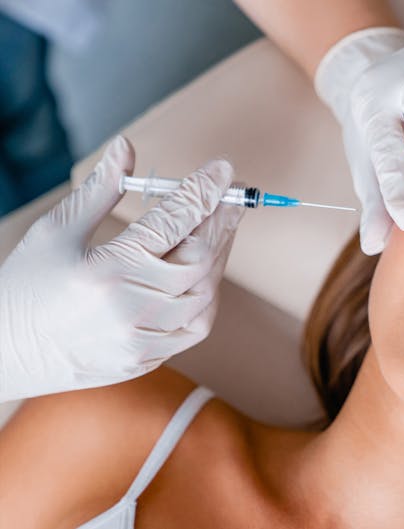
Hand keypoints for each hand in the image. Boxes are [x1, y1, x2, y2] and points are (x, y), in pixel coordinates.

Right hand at [0, 136, 243, 400]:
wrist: (3, 357)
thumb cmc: (25, 288)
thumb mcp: (54, 232)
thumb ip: (99, 190)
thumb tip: (127, 147)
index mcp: (107, 270)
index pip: (172, 221)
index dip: (202, 191)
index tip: (223, 168)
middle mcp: (131, 307)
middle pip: (200, 257)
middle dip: (221, 221)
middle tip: (233, 195)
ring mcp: (143, 339)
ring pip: (205, 292)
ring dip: (219, 256)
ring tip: (220, 227)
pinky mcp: (149, 359)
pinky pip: (196, 325)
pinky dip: (208, 294)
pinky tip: (205, 271)